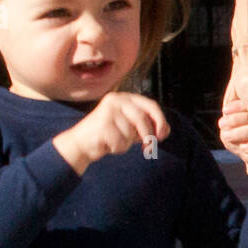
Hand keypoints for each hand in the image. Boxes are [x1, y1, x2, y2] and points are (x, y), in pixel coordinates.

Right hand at [53, 91, 169, 174]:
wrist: (81, 144)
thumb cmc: (108, 135)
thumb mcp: (131, 129)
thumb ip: (148, 127)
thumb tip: (166, 130)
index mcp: (124, 98)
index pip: (150, 105)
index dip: (160, 121)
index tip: (162, 136)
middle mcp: (116, 100)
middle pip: (143, 119)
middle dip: (148, 136)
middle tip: (147, 148)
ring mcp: (107, 111)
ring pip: (131, 133)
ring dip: (127, 144)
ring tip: (114, 141)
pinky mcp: (102, 125)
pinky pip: (120, 143)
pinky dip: (117, 149)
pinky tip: (107, 145)